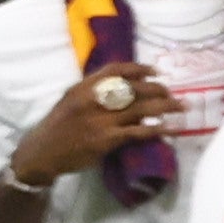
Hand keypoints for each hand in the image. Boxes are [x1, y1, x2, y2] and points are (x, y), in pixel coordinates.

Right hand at [7, 63, 172, 185]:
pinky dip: (157, 129)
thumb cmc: (57, 127)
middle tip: (171, 93)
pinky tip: (170, 128)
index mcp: (82, 87)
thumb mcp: (70, 101)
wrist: (41, 153)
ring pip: (141, 108)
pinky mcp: (106, 139)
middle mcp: (93, 100)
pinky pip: (138, 131)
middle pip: (134, 88)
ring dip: (166, 106)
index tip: (156, 71)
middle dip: (158, 89)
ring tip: (182, 106)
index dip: (139, 68)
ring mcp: (100, 120)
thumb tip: (127, 92)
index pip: (116, 70)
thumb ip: (94, 93)